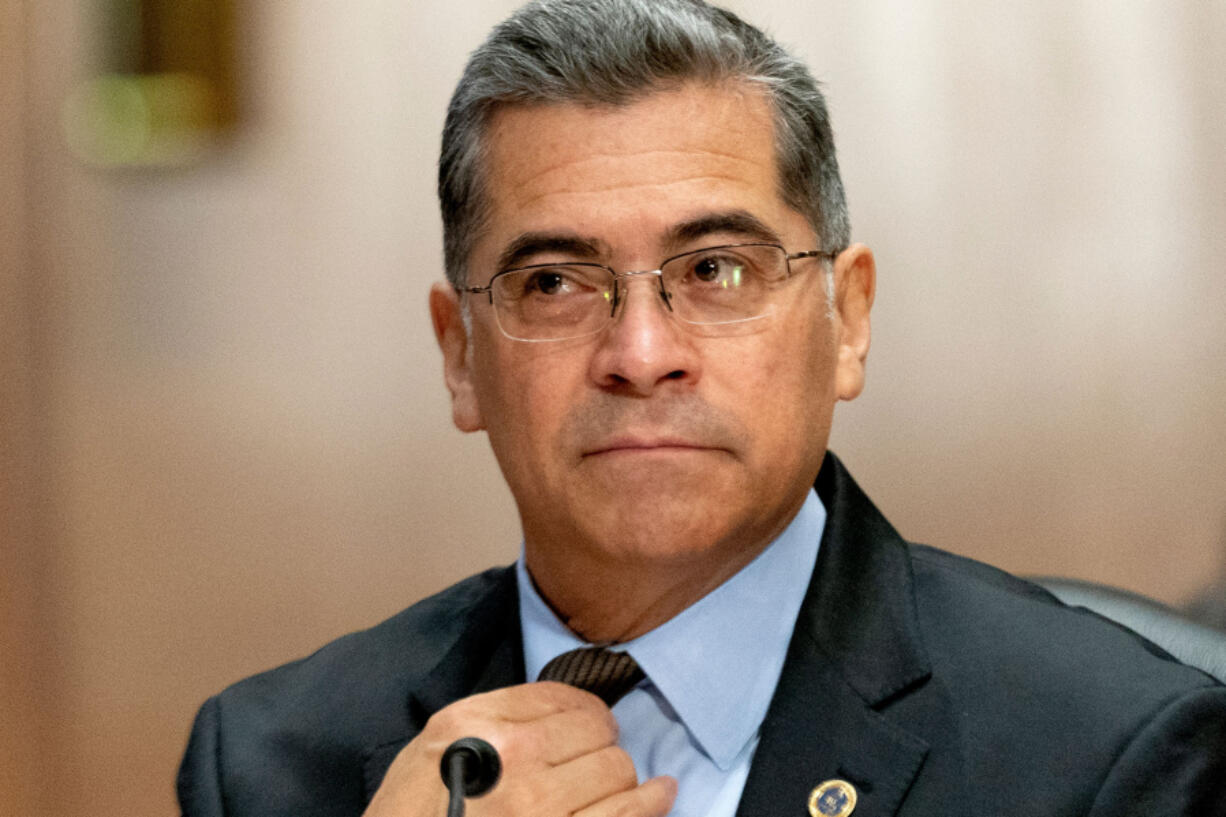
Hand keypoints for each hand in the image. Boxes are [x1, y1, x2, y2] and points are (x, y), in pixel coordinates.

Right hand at [363, 682, 676, 816]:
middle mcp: (514, 758)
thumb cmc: (409, 815)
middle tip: (593, 760)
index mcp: (477, 723)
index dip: (583, 711)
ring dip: (619, 777)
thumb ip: (488, 720)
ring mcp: (541, 808)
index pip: (558, 697)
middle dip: (600, 744)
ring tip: (614, 784)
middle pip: (595, 732)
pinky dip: (651, 802)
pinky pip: (626, 815)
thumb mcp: (431, 748)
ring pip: (616, 770)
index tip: (589, 724)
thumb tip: (554, 712)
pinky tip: (662, 792)